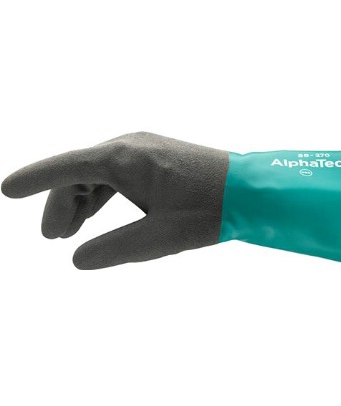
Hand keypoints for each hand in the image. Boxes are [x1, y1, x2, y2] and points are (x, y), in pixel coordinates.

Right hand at [2, 132, 228, 268]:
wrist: (251, 191)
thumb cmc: (210, 211)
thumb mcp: (159, 237)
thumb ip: (114, 249)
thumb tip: (78, 259)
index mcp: (125, 158)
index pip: (66, 167)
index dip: (34, 180)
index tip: (7, 190)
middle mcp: (131, 146)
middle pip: (80, 173)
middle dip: (62, 204)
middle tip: (54, 238)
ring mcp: (146, 149)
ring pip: (99, 173)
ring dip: (82, 200)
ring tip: (70, 230)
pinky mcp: (159, 157)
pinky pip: (119, 173)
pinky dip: (104, 193)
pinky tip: (99, 212)